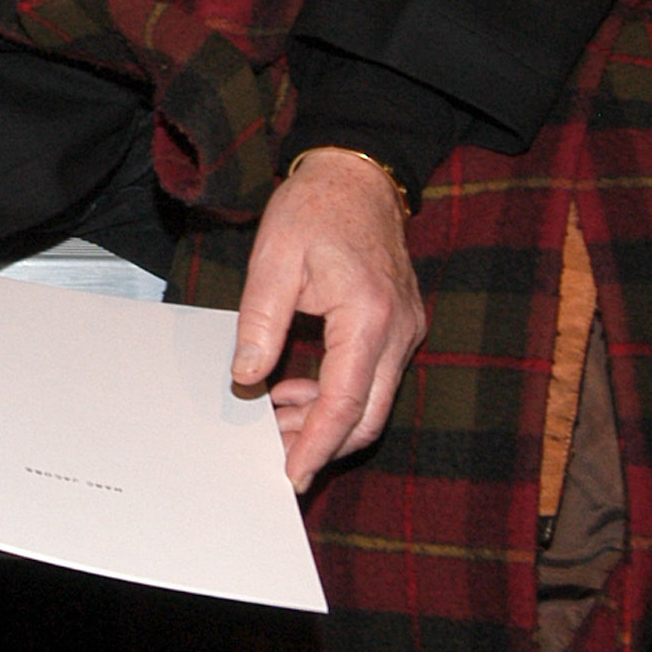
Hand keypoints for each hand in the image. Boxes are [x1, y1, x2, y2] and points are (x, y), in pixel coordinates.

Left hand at [231, 150, 426, 491]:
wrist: (357, 176)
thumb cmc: (315, 210)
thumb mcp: (273, 260)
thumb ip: (260, 321)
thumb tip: (245, 378)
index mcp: (368, 316)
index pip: (345, 403)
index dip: (316, 445)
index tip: (291, 475)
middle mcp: (398, 331)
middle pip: (367, 416)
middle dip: (321, 442)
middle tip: (273, 449)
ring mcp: (406, 331)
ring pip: (372, 403)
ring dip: (326, 420)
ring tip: (274, 414)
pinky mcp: (400, 328)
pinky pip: (374, 379)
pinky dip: (337, 395)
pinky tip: (295, 386)